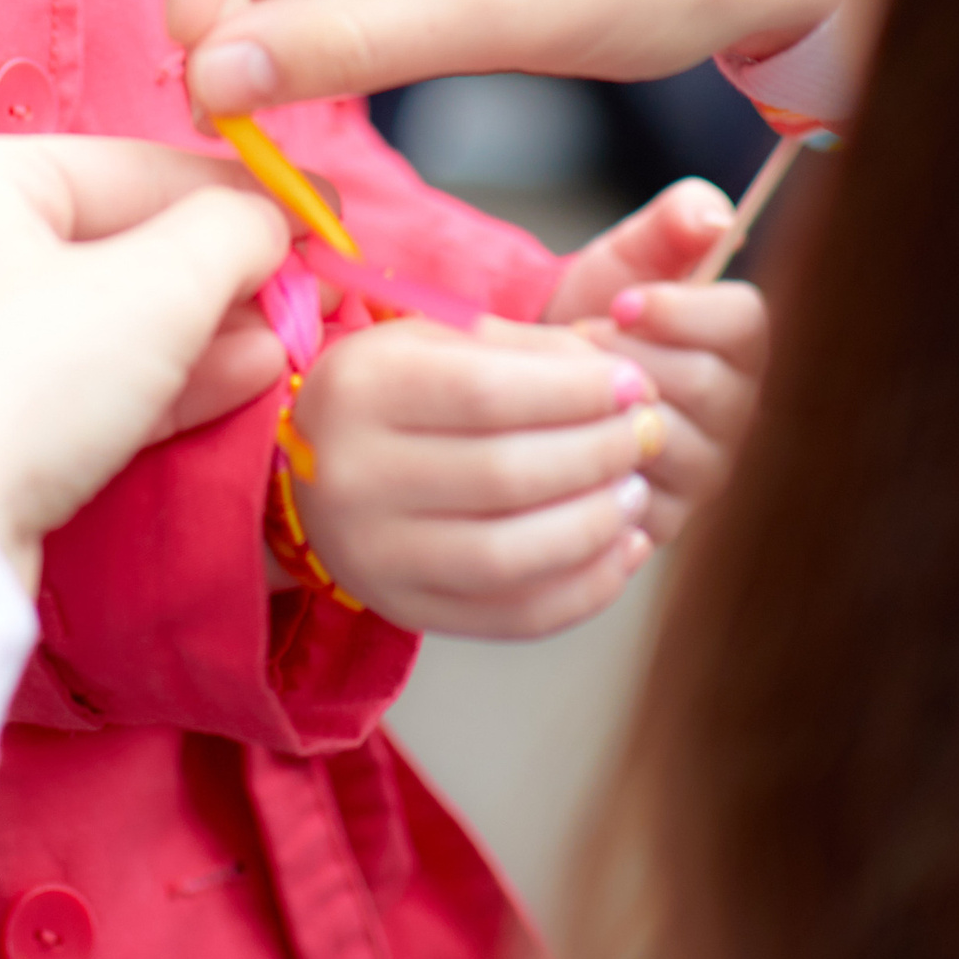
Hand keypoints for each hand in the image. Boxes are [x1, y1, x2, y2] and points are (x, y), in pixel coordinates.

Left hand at [0, 137, 290, 589]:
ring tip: (288, 344)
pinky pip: (77, 379)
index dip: (240, 192)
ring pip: (103, 317)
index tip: (325, 214)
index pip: (134, 166)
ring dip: (203, 331)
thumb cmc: (25, 383)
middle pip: (118, 241)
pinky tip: (244, 380)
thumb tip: (272, 221)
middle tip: (311, 295)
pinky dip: (157, 379)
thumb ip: (231, 233)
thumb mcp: (155, 289)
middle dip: (223, 274)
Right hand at [291, 311, 660, 638]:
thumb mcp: (437, 342)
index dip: (575, 392)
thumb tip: (625, 385)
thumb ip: (528, 352)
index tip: (635, 385)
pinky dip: (585, 590)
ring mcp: (375, 556)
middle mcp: (354, 476)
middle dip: (598, 454)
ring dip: (596, 525)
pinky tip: (622, 549)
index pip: (486, 394)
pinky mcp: (406, 610)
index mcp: (361, 390)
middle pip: (504, 475)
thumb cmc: (393, 392)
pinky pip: (513, 617)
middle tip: (648, 434)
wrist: (311, 470)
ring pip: (510, 556)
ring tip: (637, 490)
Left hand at [545, 180, 768, 541]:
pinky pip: (632, 491)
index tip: (622, 303)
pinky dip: (587, 456)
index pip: (746, 323)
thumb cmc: (594, 311)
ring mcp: (704, 471)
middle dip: (628, 355)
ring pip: (668, 438)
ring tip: (567, 384)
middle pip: (706, 384)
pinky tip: (561, 432)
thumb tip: (715, 215)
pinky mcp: (660, 517)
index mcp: (741, 345)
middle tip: (580, 341)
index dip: (681, 310)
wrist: (538, 378)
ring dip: (604, 404)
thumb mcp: (627, 257)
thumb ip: (673, 223)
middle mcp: (737, 414)